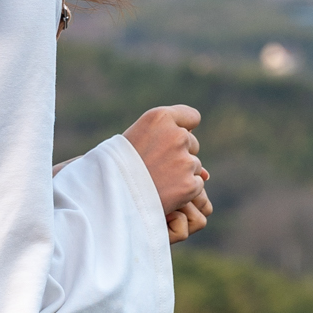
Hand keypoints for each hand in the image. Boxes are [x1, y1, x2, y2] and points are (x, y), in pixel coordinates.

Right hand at [123, 105, 210, 245]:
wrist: (110, 196)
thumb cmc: (117, 166)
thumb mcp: (135, 139)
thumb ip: (165, 139)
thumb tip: (201, 161)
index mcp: (159, 117)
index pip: (191, 117)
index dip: (183, 129)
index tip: (173, 141)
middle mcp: (176, 135)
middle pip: (192, 143)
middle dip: (179, 154)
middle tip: (155, 167)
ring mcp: (185, 160)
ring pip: (194, 165)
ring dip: (181, 174)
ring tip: (155, 182)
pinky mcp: (190, 184)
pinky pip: (197, 185)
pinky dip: (185, 191)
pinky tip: (165, 193)